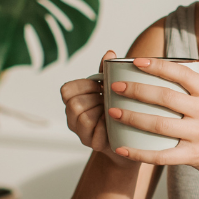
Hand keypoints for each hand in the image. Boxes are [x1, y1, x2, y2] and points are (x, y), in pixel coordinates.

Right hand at [59, 49, 133, 167]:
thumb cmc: (119, 110)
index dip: (84, 86)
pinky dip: (107, 127)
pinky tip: (116, 124)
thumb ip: (107, 73)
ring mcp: (82, 134)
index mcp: (75, 102)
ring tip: (113, 111)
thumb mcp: (113, 90)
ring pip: (83, 118)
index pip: (66, 90)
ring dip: (101, 112)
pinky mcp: (93, 145)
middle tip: (109, 100)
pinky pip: (95, 134)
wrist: (133, 140)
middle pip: (74, 104)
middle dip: (95, 99)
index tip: (100, 86)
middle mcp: (73, 119)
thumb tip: (110, 53)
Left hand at [107, 33, 198, 182]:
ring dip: (133, 118)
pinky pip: (163, 156)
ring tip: (112, 112)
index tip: (136, 61)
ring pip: (161, 125)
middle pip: (166, 98)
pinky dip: (140, 154)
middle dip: (138, 90)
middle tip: (115, 86)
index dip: (158, 66)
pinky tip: (121, 148)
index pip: (182, 74)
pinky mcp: (193, 156)